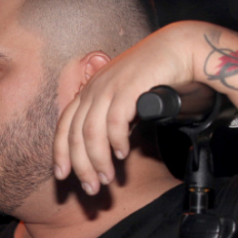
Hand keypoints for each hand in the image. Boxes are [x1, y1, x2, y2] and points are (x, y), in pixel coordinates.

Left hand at [53, 21, 200, 193]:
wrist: (177, 49)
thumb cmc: (153, 75)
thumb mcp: (124, 97)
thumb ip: (112, 118)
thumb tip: (109, 148)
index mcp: (89, 91)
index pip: (64, 126)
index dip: (60, 153)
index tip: (61, 176)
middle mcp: (94, 89)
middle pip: (75, 135)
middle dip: (81, 166)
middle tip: (91, 188)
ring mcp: (109, 87)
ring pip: (91, 133)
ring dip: (98, 161)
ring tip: (108, 178)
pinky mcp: (128, 88)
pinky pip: (114, 122)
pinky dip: (116, 142)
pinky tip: (123, 154)